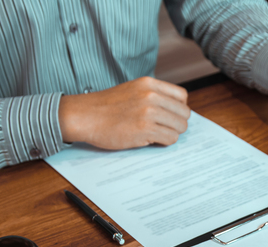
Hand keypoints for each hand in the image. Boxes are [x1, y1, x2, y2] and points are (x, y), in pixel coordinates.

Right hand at [59, 77, 190, 148]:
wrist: (83, 116)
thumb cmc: (105, 107)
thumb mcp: (132, 90)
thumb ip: (152, 95)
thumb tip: (174, 110)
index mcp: (149, 84)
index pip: (182, 96)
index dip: (178, 109)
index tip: (169, 116)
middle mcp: (151, 95)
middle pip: (184, 113)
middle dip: (176, 123)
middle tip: (163, 128)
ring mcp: (149, 112)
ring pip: (180, 127)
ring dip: (171, 133)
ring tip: (157, 134)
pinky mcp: (145, 129)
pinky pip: (170, 138)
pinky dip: (165, 141)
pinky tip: (152, 139)